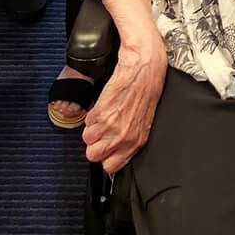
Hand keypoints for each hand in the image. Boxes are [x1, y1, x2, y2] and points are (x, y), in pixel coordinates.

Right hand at [82, 30, 166, 173]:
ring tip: (103, 116)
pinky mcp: (101, 110)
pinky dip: (92, 115)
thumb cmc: (147, 91)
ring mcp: (111, 125)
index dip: (105, 157)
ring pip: (87, 139)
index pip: (110, 167)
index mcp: (136, 142)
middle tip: (102, 132)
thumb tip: (116, 148)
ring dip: (92, 128)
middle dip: (95, 144)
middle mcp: (123, 137)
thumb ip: (130, 139)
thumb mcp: (143, 122)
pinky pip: (87, 122)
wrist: (144, 68)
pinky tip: (103, 106)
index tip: (106, 149)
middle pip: (93, 155)